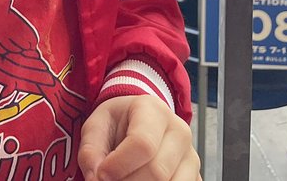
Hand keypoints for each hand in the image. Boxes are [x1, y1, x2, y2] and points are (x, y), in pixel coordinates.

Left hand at [77, 95, 199, 180]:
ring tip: (123, 179)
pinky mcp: (195, 177)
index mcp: (154, 111)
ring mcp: (191, 157)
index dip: (118, 165)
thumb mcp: (96, 126)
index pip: (143, 144)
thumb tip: (95, 178)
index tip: (101, 174)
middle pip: (157, 171)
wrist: (137, 121)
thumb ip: (91, 151)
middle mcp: (179, 132)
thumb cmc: (117, 122)